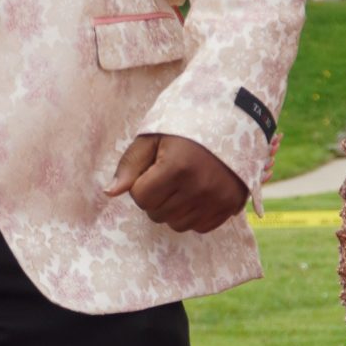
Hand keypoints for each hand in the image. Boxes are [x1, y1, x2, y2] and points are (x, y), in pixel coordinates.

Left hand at [107, 133, 247, 232]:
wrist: (236, 118)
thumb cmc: (188, 124)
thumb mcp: (154, 136)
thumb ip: (130, 164)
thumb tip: (109, 193)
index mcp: (177, 166)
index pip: (140, 197)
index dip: (140, 184)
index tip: (152, 169)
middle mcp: (198, 187)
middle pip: (157, 214)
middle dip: (156, 198)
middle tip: (168, 174)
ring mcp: (217, 199)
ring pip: (177, 224)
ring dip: (173, 209)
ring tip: (183, 183)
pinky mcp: (230, 206)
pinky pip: (200, 227)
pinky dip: (194, 215)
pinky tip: (198, 193)